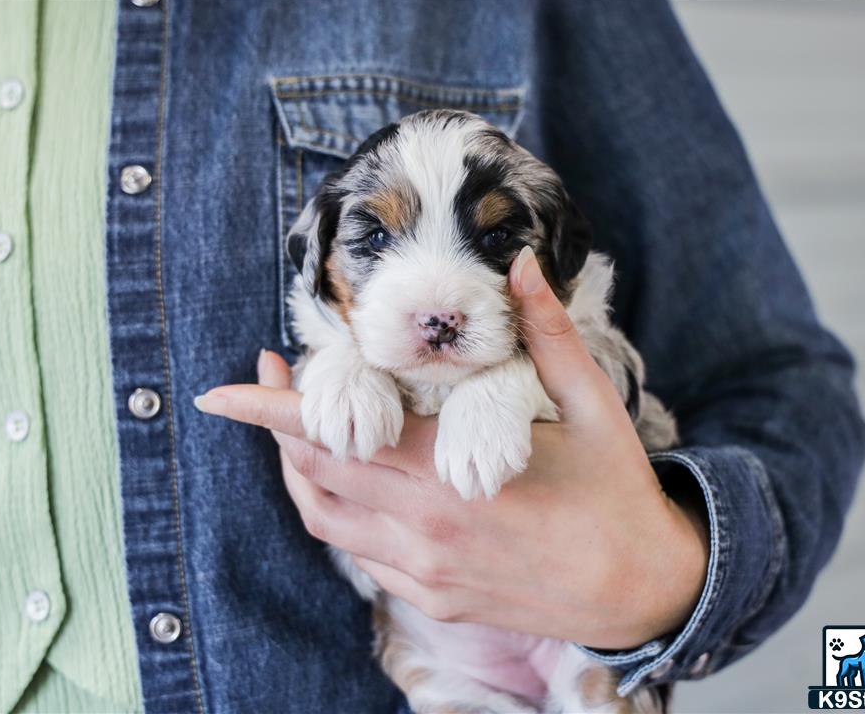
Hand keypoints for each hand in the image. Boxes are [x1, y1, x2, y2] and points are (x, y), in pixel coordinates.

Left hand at [194, 246, 707, 648]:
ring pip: (327, 520)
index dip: (270, 411)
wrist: (644, 591)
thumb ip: (548, 334)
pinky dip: (340, 511)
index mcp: (450, 477)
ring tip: (305, 428)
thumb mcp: (592, 406)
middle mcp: (423, 530)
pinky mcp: (433, 598)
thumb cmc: (618, 494)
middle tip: (275, 379)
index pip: (336, 435)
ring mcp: (424, 572)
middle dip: (278, 427)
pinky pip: (359, 552)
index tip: (219, 393)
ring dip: (302, 471)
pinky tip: (359, 480)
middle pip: (315, 474)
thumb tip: (518, 264)